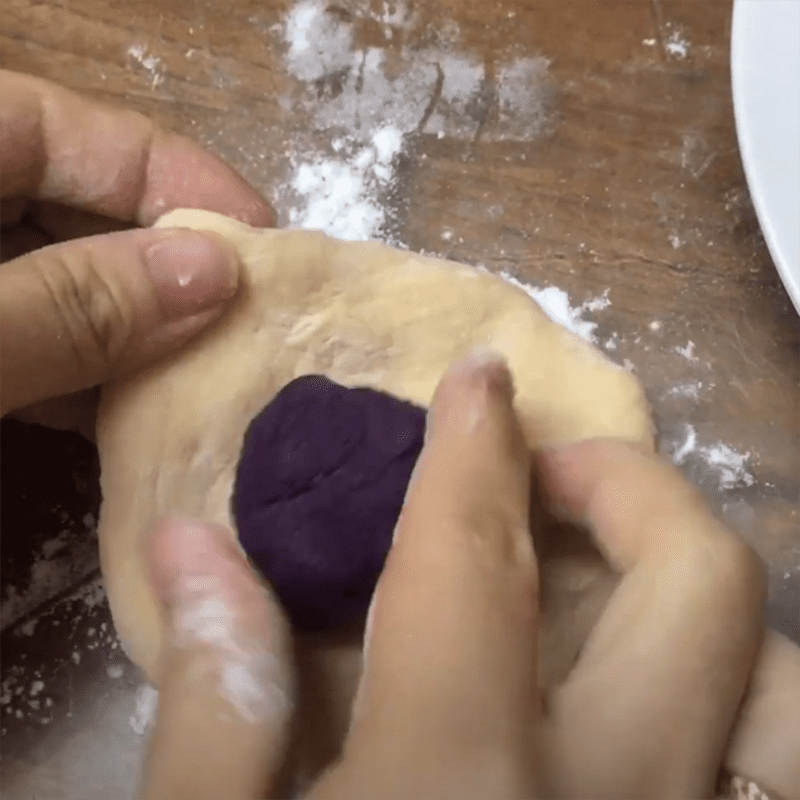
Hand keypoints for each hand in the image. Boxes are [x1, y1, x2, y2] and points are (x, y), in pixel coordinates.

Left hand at [0, 70, 274, 420]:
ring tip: (212, 375)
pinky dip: (80, 379)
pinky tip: (136, 414)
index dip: (175, 177)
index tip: (262, 240)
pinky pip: (27, 344)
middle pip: (73, 212)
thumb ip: (74, 305)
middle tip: (247, 324)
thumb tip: (216, 273)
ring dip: (134, 336)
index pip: (67, 129)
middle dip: (164, 270)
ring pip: (58, 286)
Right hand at [137, 352, 775, 799]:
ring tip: (617, 588)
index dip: (476, 442)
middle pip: (699, 581)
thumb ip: (215, 692)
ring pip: (789, 692)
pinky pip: (781, 780)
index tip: (479, 376)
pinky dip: (750, 719)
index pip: (475, 549)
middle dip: (630, 485)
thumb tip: (189, 545)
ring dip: (711, 605)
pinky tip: (665, 717)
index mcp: (459, 782)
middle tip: (555, 477)